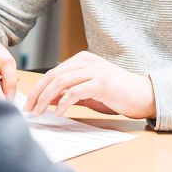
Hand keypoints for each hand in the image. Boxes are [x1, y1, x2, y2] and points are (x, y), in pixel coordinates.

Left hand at [24, 51, 155, 118]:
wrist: (142, 94)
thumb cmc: (116, 94)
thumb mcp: (87, 92)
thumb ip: (68, 93)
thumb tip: (46, 100)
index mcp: (83, 59)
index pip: (53, 72)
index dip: (38, 88)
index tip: (29, 103)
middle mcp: (87, 61)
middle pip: (54, 76)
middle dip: (38, 93)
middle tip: (29, 109)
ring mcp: (95, 70)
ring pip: (61, 82)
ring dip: (46, 99)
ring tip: (39, 112)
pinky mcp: (101, 82)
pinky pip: (76, 91)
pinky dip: (63, 102)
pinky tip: (58, 112)